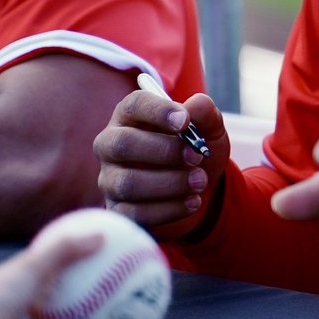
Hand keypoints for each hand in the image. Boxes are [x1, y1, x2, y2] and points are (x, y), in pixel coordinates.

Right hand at [93, 90, 229, 229]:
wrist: (199, 190)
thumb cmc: (195, 150)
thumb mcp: (209, 129)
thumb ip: (204, 113)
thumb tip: (196, 105)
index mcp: (131, 115)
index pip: (134, 105)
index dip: (158, 111)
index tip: (185, 122)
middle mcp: (111, 144)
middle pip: (123, 144)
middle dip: (165, 151)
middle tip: (197, 157)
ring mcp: (110, 178)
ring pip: (128, 183)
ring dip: (170, 183)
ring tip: (200, 181)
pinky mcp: (117, 209)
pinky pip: (135, 213)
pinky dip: (169, 209)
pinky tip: (193, 202)